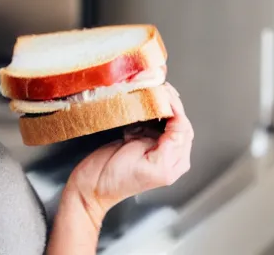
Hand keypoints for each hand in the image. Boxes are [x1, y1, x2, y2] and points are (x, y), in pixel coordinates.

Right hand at [65, 83, 193, 225]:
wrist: (91, 185)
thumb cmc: (117, 181)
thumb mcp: (150, 164)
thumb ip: (169, 145)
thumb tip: (179, 123)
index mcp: (174, 162)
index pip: (183, 128)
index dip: (177, 109)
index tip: (166, 95)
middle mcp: (167, 153)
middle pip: (176, 121)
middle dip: (170, 103)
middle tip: (161, 88)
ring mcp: (152, 144)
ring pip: (163, 117)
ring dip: (158, 103)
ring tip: (153, 89)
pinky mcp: (138, 137)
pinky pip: (147, 118)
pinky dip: (146, 108)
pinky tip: (141, 101)